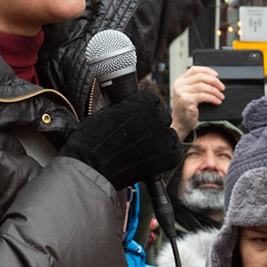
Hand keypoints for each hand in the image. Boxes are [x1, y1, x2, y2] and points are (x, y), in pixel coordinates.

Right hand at [61, 91, 181, 191]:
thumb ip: (127, 108)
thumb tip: (134, 110)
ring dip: (161, 142)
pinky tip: (154, 159)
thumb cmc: (92, 140)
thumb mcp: (108, 112)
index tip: (137, 120)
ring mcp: (163, 137)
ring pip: (170, 135)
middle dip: (153, 126)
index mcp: (141, 102)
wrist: (90, 166)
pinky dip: (168, 157)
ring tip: (143, 151)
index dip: (144, 110)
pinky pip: (176, 153)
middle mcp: (156, 116)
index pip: (153, 100)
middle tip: (139, 138)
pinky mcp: (167, 157)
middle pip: (163, 117)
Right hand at [169, 67, 225, 138]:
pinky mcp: (186, 100)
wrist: (180, 123)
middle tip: (222, 87)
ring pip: (203, 86)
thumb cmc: (186, 110)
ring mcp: (182, 92)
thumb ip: (196, 86)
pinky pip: (203, 96)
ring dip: (215, 91)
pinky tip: (217, 101)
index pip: (194, 70)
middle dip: (214, 81)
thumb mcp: (188, 94)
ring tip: (221, 96)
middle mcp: (179, 85)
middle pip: (200, 77)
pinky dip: (213, 98)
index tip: (216, 75)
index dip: (207, 70)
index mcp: (180, 81)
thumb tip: (213, 80)